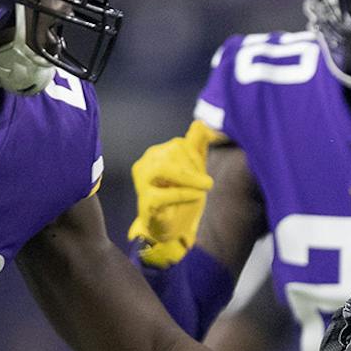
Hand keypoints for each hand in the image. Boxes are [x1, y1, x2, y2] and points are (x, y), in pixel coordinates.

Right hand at [127, 123, 217, 267]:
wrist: (170, 227)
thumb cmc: (182, 196)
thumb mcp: (194, 170)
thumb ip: (197, 147)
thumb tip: (201, 123)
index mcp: (156, 155)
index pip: (178, 144)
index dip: (196, 156)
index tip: (204, 172)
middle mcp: (145, 165)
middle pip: (171, 153)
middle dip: (193, 166)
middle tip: (207, 183)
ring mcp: (143, 184)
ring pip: (163, 169)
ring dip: (189, 177)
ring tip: (205, 187)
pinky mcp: (146, 203)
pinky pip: (163, 195)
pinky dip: (183, 194)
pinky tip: (197, 196)